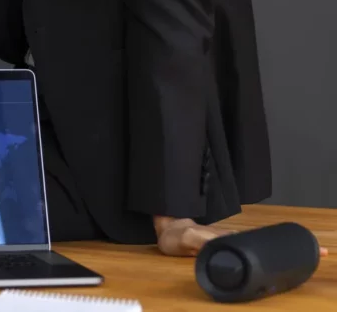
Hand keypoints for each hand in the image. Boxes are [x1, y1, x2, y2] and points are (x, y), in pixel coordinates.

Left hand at [154, 217, 329, 257]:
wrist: (169, 231)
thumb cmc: (177, 235)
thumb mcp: (187, 237)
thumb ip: (199, 239)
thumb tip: (218, 239)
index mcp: (230, 237)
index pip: (260, 239)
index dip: (281, 240)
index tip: (306, 244)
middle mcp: (235, 239)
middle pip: (268, 241)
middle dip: (294, 245)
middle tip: (323, 251)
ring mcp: (233, 243)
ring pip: (263, 245)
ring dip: (285, 249)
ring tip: (314, 253)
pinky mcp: (228, 248)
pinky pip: (251, 250)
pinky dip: (269, 252)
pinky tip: (281, 259)